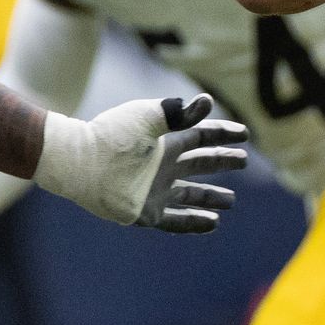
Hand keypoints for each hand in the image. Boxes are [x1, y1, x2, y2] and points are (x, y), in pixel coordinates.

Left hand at [33, 93, 247, 230]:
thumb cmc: (112, 135)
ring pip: (191, 194)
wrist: (81, 162)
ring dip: (211, 197)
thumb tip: (208, 102)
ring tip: (231, 201)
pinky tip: (213, 223)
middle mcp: (162, 165)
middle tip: (244, 160)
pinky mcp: (146, 211)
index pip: (201, 136)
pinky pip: (176, 220)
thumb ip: (177, 113)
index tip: (243, 134)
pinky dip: (195, 222)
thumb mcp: (147, 118)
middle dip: (222, 161)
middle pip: (200, 163)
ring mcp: (155, 189)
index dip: (222, 134)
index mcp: (164, 141)